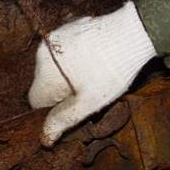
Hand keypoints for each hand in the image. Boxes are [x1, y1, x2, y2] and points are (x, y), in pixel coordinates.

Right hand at [29, 1, 156, 145]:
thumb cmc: (110, 73)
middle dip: (60, 90)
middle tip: (86, 89)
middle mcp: (41, 56)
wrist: (132, 34)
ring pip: (52, 68)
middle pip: (44, 83)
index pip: (36, 101)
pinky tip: (91, 58)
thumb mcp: (87, 104)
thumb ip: (62, 121)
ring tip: (91, 72)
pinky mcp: (63, 29)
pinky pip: (60, 52)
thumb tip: (44, 140)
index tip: (74, 105)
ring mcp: (52, 39)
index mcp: (43, 76)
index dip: (54, 107)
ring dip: (66, 74)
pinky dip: (71, 58)